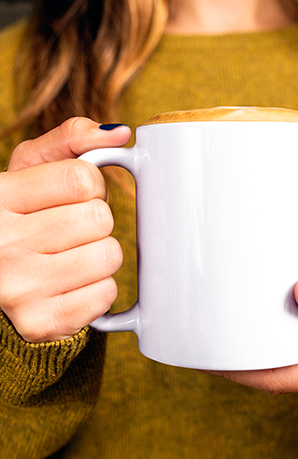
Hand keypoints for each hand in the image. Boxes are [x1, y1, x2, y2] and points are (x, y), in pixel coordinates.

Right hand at [0, 118, 130, 341]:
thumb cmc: (19, 218)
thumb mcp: (28, 171)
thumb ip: (69, 141)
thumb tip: (122, 133)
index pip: (82, 178)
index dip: (91, 187)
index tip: (74, 197)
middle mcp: (1, 243)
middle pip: (98, 218)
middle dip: (95, 221)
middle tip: (70, 230)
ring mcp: (18, 288)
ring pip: (108, 256)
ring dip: (100, 254)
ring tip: (71, 256)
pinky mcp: (39, 323)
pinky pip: (105, 294)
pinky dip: (99, 288)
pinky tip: (72, 284)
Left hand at [209, 261, 297, 404]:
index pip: (285, 378)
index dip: (244, 370)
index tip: (211, 356)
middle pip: (280, 375)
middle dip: (244, 360)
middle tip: (209, 333)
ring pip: (289, 366)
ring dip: (259, 351)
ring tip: (228, 327)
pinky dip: (280, 342)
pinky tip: (266, 324)